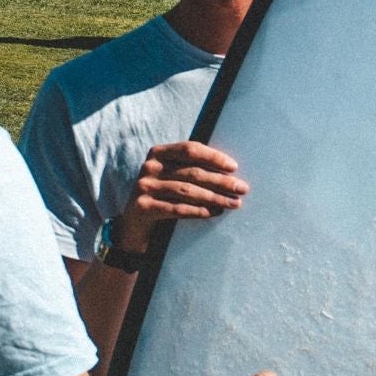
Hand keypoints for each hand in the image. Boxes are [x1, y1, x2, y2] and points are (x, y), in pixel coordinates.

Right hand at [113, 140, 247, 251]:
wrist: (133, 225)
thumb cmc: (161, 196)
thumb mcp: (171, 176)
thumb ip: (190, 168)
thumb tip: (230, 171)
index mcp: (158, 153)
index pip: (190, 150)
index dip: (213, 157)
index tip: (234, 167)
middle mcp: (149, 167)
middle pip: (192, 172)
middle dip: (221, 181)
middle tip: (242, 189)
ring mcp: (144, 187)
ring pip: (187, 191)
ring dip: (215, 198)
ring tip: (234, 203)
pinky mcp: (143, 207)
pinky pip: (177, 209)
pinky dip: (198, 211)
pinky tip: (214, 213)